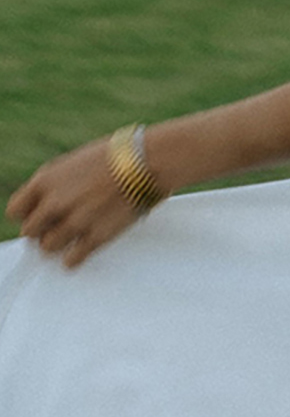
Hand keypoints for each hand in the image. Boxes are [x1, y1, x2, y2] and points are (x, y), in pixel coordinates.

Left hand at [5, 138, 143, 268]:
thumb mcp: (73, 164)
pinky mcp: (96, 237)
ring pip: (48, 248)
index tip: (36, 217)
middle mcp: (55, 203)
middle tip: (53, 231)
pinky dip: (73, 259)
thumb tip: (49, 202)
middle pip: (30, 232)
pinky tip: (79, 253)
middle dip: (41, 232)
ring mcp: (75, 222)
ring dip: (57, 246)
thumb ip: (56, 185)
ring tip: (68, 241)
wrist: (147, 162)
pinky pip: (72, 259)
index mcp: (45, 181)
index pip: (15, 210)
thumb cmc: (116, 157)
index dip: (26, 215)